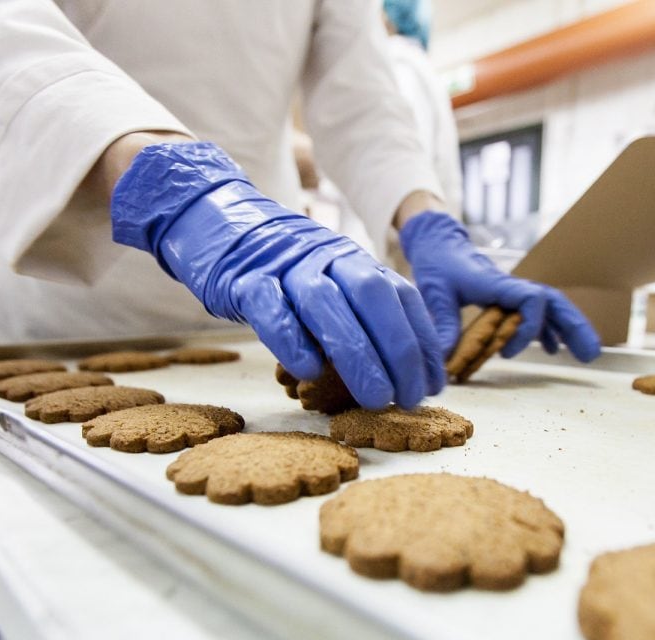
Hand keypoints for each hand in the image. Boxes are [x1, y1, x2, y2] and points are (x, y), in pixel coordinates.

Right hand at [111, 142, 446, 408]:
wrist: (221, 226)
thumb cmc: (285, 274)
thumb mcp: (332, 281)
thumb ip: (365, 315)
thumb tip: (409, 372)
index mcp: (354, 260)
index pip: (401, 297)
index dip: (422, 342)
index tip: (433, 385)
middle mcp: (327, 258)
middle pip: (373, 298)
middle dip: (399, 351)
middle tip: (408, 398)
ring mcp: (285, 266)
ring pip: (327, 305)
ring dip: (358, 354)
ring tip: (374, 397)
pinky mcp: (244, 281)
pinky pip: (271, 309)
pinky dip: (292, 341)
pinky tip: (308, 372)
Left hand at [398, 211, 600, 361]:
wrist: (439, 244)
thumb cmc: (438, 264)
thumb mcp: (434, 294)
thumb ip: (442, 325)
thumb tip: (443, 361)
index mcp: (498, 284)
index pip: (532, 299)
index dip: (529, 327)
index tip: (505, 352)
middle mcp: (512, 287)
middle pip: (555, 303)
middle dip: (575, 327)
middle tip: (591, 355)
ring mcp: (514, 292)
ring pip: (552, 308)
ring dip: (571, 329)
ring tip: (588, 355)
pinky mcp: (510, 298)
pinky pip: (538, 313)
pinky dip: (549, 330)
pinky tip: (554, 348)